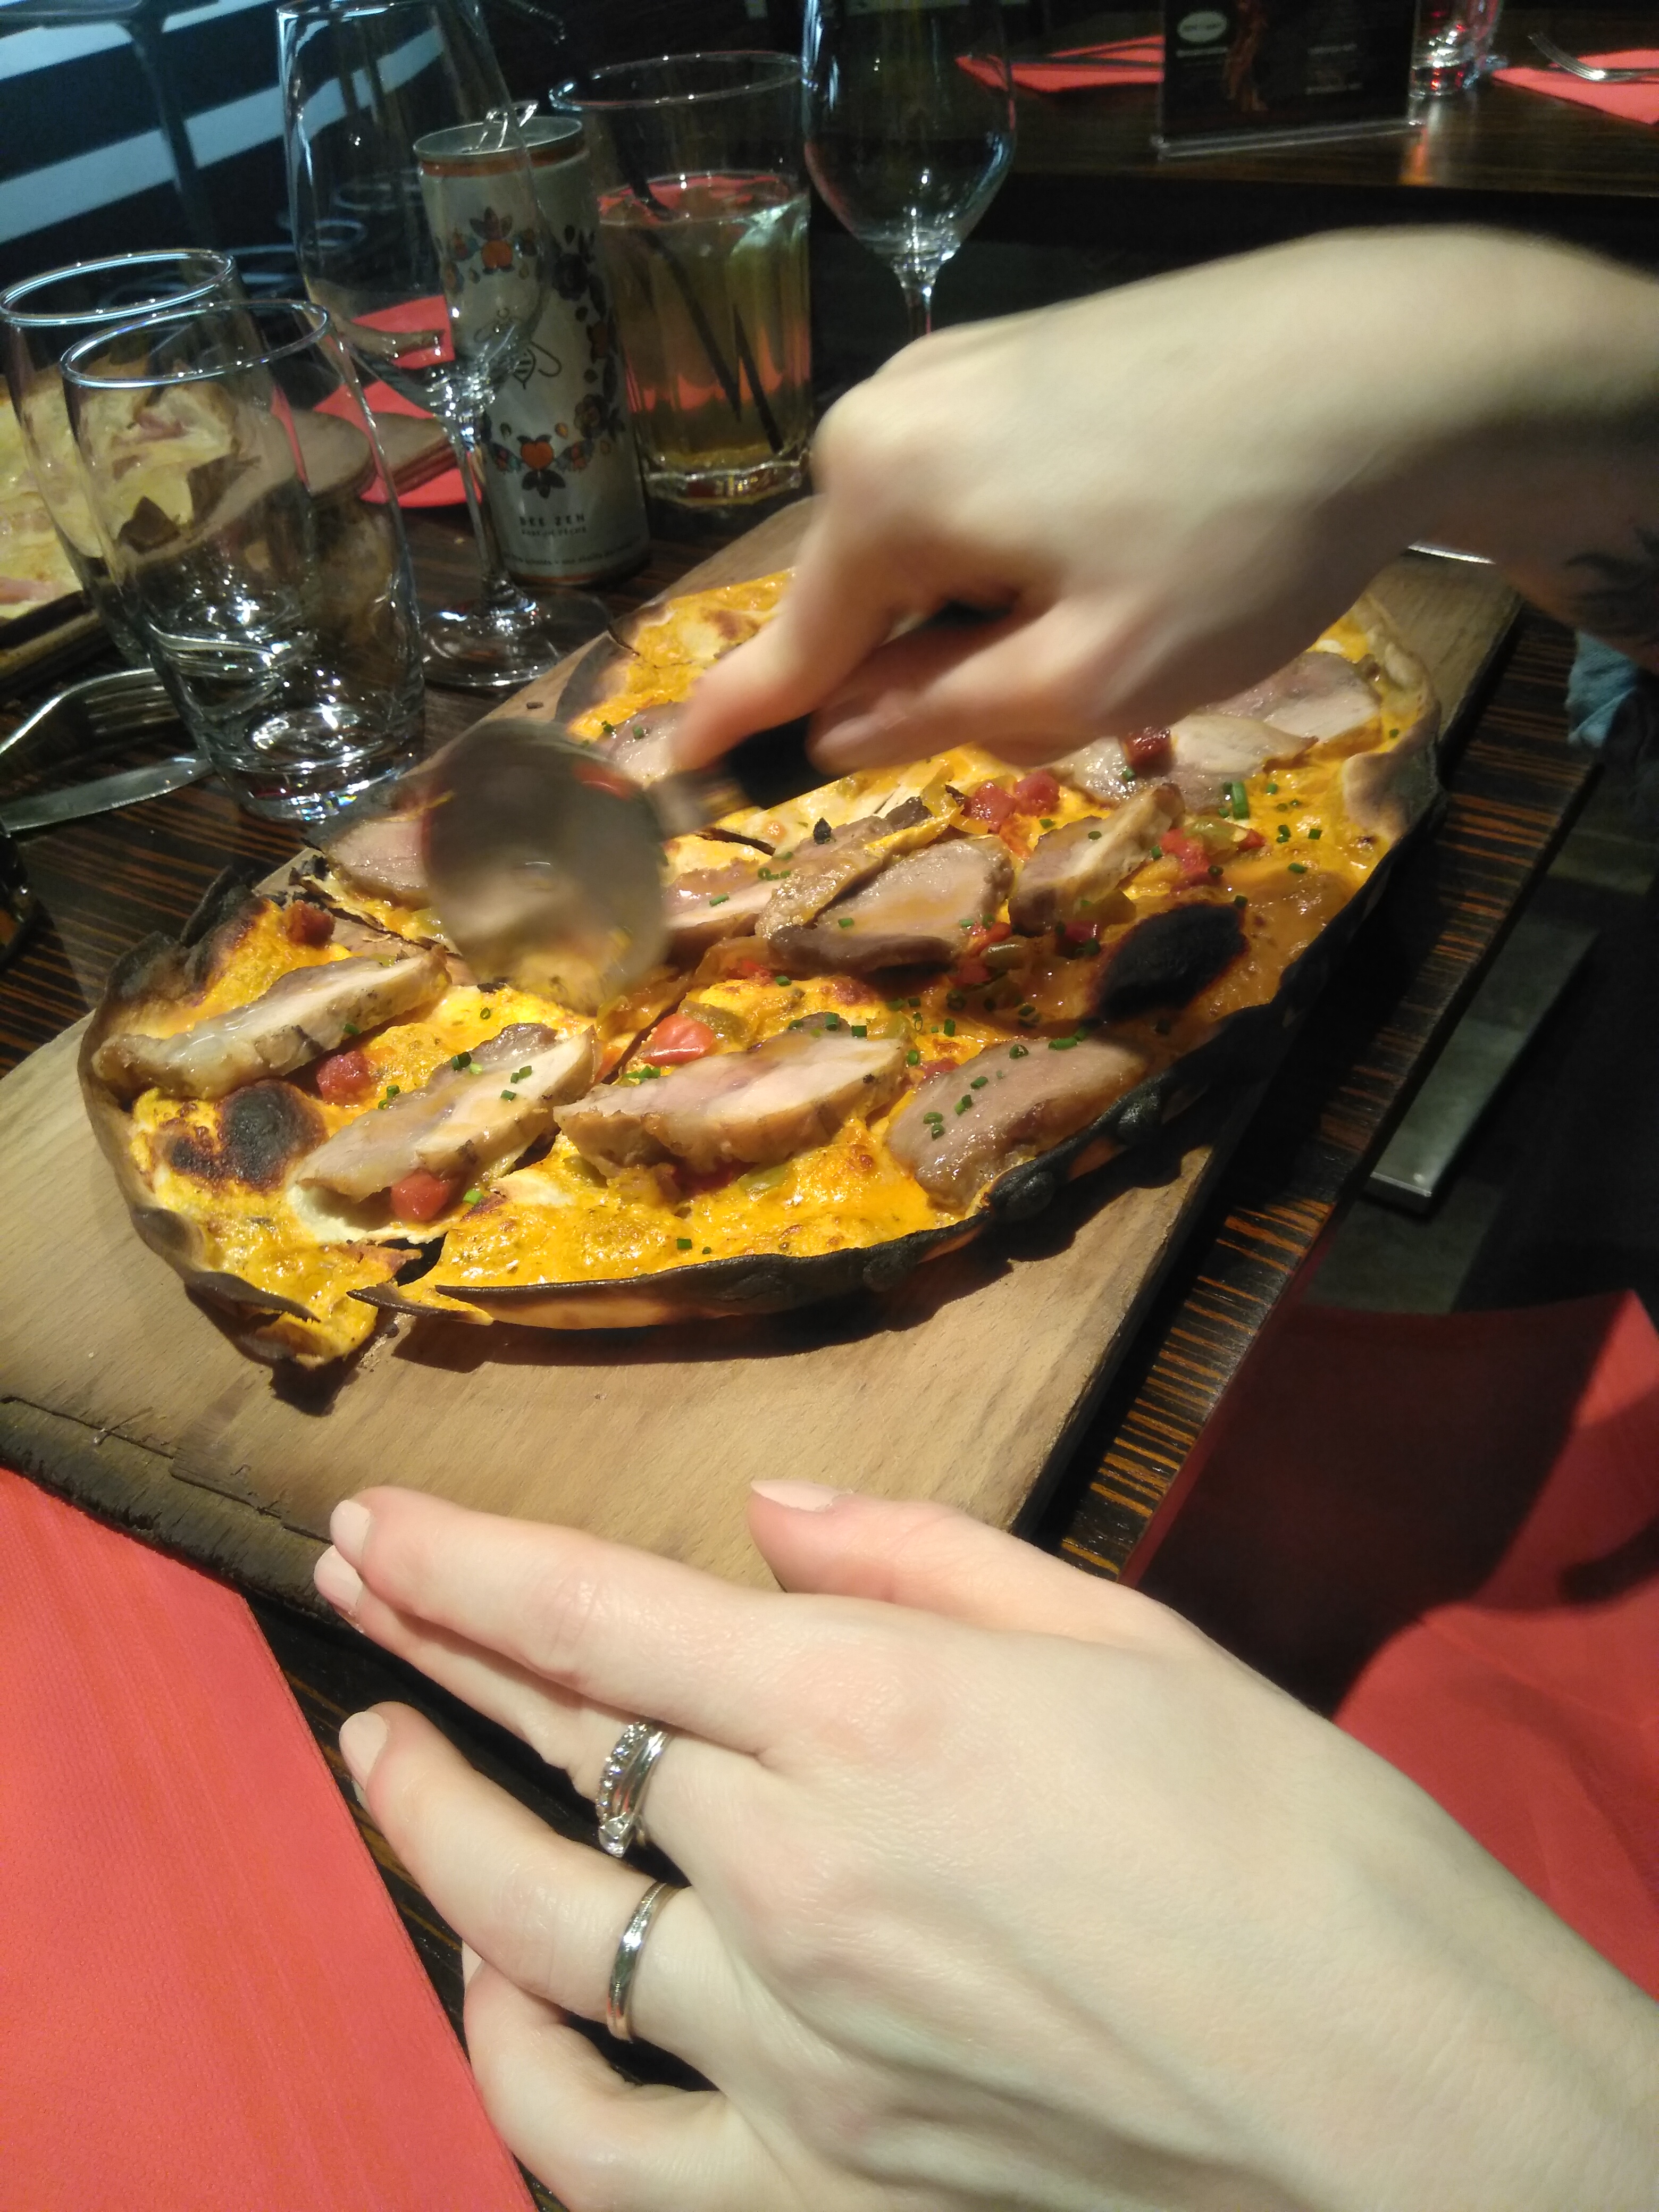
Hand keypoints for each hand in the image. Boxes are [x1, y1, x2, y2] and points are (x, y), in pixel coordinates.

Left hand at [312, 1485, 1657, 2210]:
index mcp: (875, 1714)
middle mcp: (799, 1877)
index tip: (368, 1520)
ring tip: (378, 1754)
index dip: (462, 1559)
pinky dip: (515, 2060)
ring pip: (535, 1927)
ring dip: (430, 1828)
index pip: (597, 1616)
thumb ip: (915, 1558)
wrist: (1404, 2102)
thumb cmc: (1285, 1834)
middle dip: (431, 1648)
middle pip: (553, 1742)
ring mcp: (791, 2052)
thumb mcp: (1115, 1631)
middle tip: (359, 1588)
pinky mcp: (820, 2187)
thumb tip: (765, 1515)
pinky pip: (599, 2145)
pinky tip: (493, 1981)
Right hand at [672, 232, 1658, 774]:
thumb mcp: (1084, 680)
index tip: (659, 782)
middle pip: (868, 601)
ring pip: (930, 550)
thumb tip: (835, 736)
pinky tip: (1129, 545)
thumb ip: (937, 718)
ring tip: (1128, 607)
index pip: (782, 650)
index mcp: (881, 493)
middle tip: (1076, 690)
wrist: (1388, 360)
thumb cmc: (1232, 542)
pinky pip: (976, 491)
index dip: (729, 731)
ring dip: (998, 613)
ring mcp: (955, 366)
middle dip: (938, 672)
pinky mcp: (1019, 350)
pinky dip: (1025, 551)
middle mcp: (886, 414)